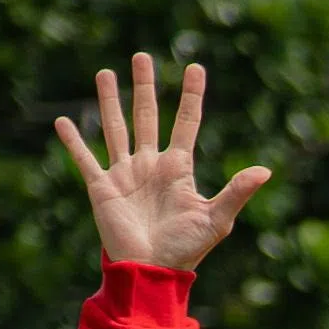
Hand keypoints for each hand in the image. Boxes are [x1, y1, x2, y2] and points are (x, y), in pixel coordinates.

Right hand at [54, 52, 272, 274]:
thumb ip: (237, 192)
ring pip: (116, 128)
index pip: (186, 123)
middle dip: (144, 86)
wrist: (151, 272)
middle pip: (147, 116)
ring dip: (110, 100)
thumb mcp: (216, 220)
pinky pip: (85, 159)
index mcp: (178, 168)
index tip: (195, 67)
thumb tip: (266, 171)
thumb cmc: (186, 249)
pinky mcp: (102, 188)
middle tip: (142, 56)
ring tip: (106, 73)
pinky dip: (72, 141)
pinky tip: (62, 121)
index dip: (191, 96)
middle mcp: (150, 165)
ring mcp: (125, 174)